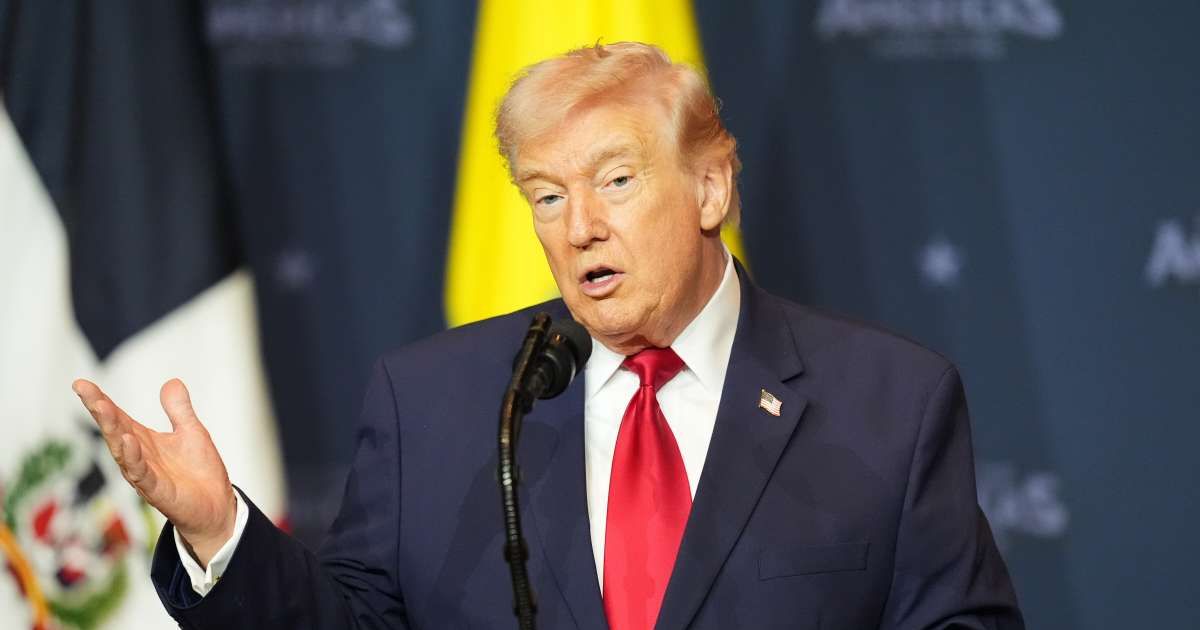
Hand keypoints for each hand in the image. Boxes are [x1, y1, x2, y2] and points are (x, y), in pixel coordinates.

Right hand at [72, 378, 236, 567]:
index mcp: (144, 441)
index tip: (80, 382)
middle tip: (85, 390)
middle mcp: (139, 457)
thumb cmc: (199, 472)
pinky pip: (142, 475)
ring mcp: (146, 476)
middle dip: (100, 410)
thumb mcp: (192, 432)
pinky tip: (129, 441)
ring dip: (112, 430)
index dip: (100, 400)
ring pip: (123, 452)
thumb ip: (179, 409)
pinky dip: (134, 459)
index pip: (118, 417)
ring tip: (103, 408)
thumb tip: (171, 381)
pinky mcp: (159, 492)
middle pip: (114, 431)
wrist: (216, 506)